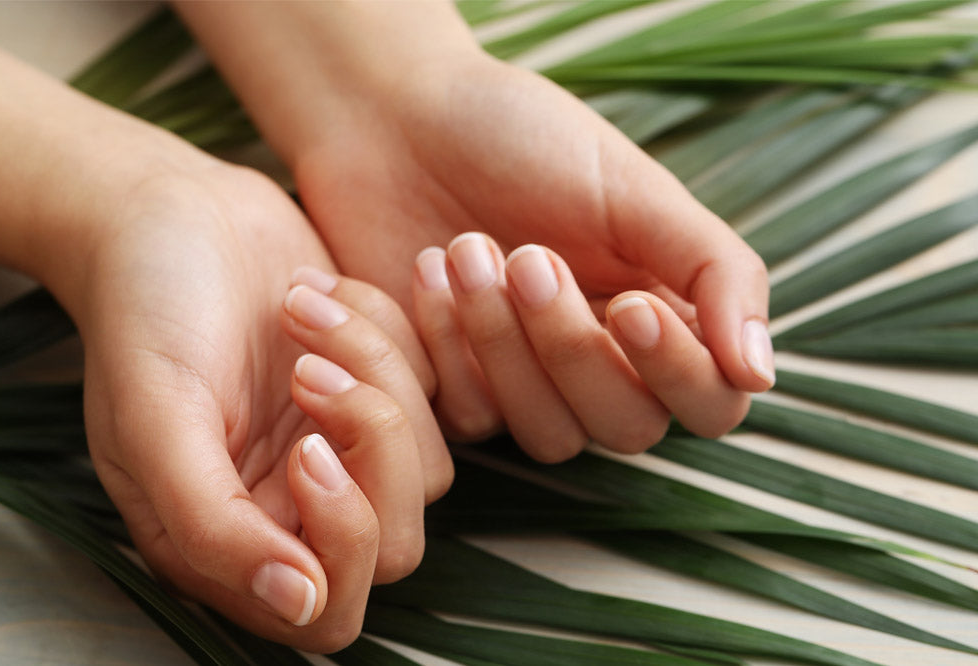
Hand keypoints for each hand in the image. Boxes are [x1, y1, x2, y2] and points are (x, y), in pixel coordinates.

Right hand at [75, 164, 450, 649]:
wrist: (173, 211)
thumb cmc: (148, 313)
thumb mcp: (157, 420)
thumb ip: (214, 526)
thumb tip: (298, 604)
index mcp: (230, 540)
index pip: (330, 610)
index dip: (341, 539)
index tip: (307, 447)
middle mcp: (297, 508)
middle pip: (397, 542)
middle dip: (372, 449)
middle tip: (307, 370)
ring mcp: (347, 449)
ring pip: (430, 461)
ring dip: (374, 370)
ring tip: (299, 306)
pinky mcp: (385, 391)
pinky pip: (438, 387)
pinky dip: (390, 331)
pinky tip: (321, 289)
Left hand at [172, 3, 771, 457]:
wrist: (399, 121)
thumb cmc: (522, 138)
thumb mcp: (633, 188)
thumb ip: (714, 272)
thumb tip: (761, 372)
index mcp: (660, 310)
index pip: (709, 401)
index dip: (677, 373)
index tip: (627, 307)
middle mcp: (602, 361)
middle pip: (627, 427)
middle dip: (572, 349)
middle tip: (527, 257)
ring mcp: (529, 383)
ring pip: (550, 436)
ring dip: (506, 346)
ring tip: (467, 251)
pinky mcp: (459, 389)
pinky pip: (473, 418)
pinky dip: (448, 346)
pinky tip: (428, 271)